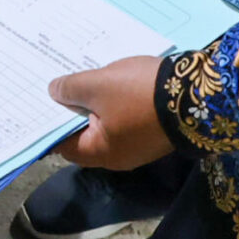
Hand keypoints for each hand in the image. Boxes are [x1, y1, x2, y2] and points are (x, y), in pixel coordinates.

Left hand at [50, 56, 171, 170]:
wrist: (197, 92)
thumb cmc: (139, 94)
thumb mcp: (97, 85)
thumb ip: (70, 89)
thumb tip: (53, 92)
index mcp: (101, 152)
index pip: (64, 146)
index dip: (50, 125)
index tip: (40, 105)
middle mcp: (119, 157)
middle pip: (85, 136)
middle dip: (72, 113)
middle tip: (59, 89)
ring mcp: (140, 146)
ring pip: (107, 126)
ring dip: (96, 107)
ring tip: (83, 82)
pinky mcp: (155, 132)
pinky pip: (126, 120)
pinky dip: (115, 106)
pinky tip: (112, 85)